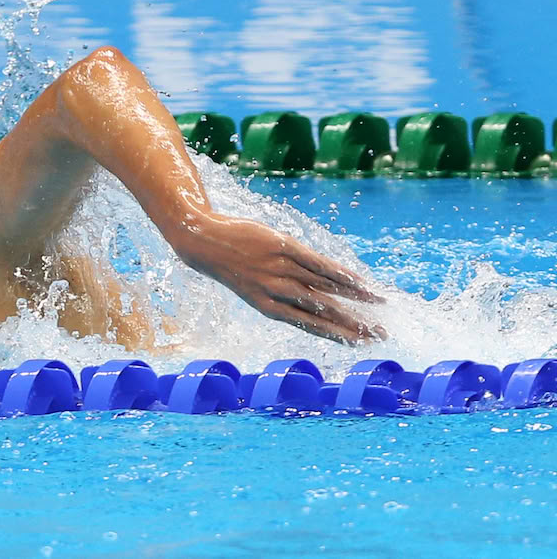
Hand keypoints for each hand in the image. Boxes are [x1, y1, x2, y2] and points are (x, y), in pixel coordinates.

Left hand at [168, 215, 385, 343]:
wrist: (203, 241)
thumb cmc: (234, 265)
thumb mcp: (256, 287)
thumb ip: (285, 295)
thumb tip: (320, 300)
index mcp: (269, 309)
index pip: (311, 327)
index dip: (339, 336)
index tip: (362, 344)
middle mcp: (277, 293)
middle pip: (324, 312)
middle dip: (354, 325)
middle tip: (382, 335)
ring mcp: (281, 270)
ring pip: (326, 288)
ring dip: (356, 298)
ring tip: (380, 305)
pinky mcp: (284, 248)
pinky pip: (319, 264)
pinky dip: (342, 274)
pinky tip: (360, 281)